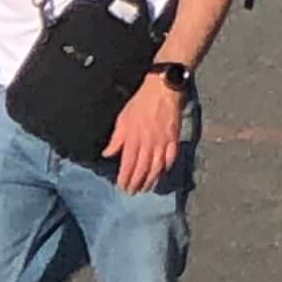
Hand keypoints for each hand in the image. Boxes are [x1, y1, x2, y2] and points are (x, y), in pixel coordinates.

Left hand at [106, 73, 188, 195]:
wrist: (163, 89)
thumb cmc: (140, 102)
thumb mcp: (123, 118)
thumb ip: (116, 139)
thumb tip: (107, 154)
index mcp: (133, 140)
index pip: (128, 166)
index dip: (124, 179)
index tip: (121, 187)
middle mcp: (148, 144)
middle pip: (142, 169)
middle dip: (136, 183)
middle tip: (132, 192)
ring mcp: (163, 142)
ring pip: (156, 167)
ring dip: (151, 180)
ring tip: (146, 188)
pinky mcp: (174, 138)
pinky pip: (171, 157)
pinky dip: (167, 167)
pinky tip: (162, 172)